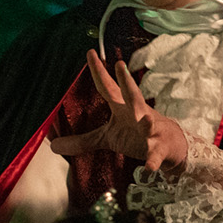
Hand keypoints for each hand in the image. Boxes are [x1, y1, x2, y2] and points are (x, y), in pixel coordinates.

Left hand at [47, 50, 189, 171]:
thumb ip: (82, 140)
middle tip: (121, 65)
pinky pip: (155, 156)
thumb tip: (52, 146)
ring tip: (145, 119)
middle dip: (128, 82)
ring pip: (149, 123)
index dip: (99, 71)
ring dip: (147, 121)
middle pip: (132, 96)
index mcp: (123, 108)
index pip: (109, 87)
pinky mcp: (159, 149)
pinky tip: (148, 169)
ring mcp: (150, 131)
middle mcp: (138, 114)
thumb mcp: (107, 137)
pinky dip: (152, 162)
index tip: (90, 53)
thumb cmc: (136, 135)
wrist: (170, 147)